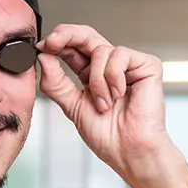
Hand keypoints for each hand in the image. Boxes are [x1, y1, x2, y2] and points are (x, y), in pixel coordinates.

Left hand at [37, 24, 172, 180]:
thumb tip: (44, 58)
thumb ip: (56, 83)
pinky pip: (119, 56)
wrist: (129, 151)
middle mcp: (108, 67)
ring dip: (97, 81)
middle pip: (86, 35)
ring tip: (105, 104)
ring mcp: (128, 65)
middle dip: (66, 35)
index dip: (56, 43)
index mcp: (91, 75)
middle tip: (53, 43)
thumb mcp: (72, 106)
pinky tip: (120, 95)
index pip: (72, 48)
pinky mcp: (146, 65)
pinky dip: (114, 78)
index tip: (41, 47)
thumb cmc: (108, 136)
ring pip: (101, 50)